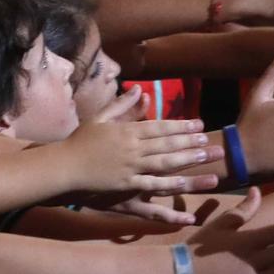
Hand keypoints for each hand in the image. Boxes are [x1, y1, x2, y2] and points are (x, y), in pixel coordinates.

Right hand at [61, 115, 220, 196]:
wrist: (63, 165)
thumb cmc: (80, 141)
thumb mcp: (100, 118)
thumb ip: (122, 105)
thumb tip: (139, 89)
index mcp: (127, 130)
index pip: (160, 126)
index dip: (181, 126)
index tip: (199, 124)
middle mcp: (132, 147)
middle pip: (167, 143)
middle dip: (190, 141)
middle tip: (210, 140)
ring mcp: (129, 166)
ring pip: (164, 162)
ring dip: (186, 159)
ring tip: (205, 156)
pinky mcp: (124, 184)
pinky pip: (150, 183)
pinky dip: (168, 183)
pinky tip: (183, 182)